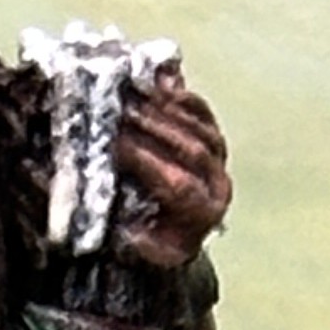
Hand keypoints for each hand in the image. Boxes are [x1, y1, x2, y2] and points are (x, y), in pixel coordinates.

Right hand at [115, 74, 231, 269]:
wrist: (173, 244)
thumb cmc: (147, 247)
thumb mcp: (135, 249)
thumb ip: (127, 233)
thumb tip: (108, 214)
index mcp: (202, 215)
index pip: (177, 183)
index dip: (146, 161)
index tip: (115, 145)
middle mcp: (219, 185)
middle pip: (191, 148)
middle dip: (154, 127)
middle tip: (120, 107)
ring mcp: (221, 159)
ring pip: (198, 125)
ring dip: (163, 107)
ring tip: (131, 91)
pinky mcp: (215, 139)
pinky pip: (201, 110)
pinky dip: (178, 95)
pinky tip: (155, 81)